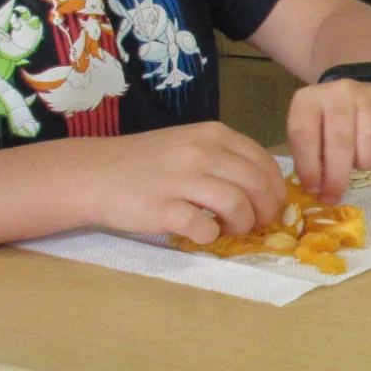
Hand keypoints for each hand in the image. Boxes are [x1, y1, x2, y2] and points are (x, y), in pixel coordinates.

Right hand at [79, 122, 284, 242]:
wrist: (95, 174)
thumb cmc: (148, 163)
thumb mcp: (191, 145)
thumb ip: (226, 158)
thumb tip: (267, 188)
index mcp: (213, 135)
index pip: (265, 163)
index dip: (275, 189)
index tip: (270, 205)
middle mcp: (201, 152)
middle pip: (258, 185)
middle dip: (265, 211)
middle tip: (254, 223)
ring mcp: (181, 179)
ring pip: (238, 205)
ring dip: (242, 224)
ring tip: (228, 228)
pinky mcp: (163, 209)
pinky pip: (204, 227)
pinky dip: (210, 235)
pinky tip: (201, 233)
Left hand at [285, 80, 370, 201]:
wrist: (360, 93)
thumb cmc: (329, 122)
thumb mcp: (311, 133)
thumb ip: (309, 158)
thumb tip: (317, 190)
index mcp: (310, 100)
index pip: (304, 134)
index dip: (309, 166)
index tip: (315, 190)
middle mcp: (339, 91)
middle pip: (339, 139)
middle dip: (337, 176)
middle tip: (336, 195)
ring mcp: (370, 93)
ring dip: (366, 161)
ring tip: (361, 164)